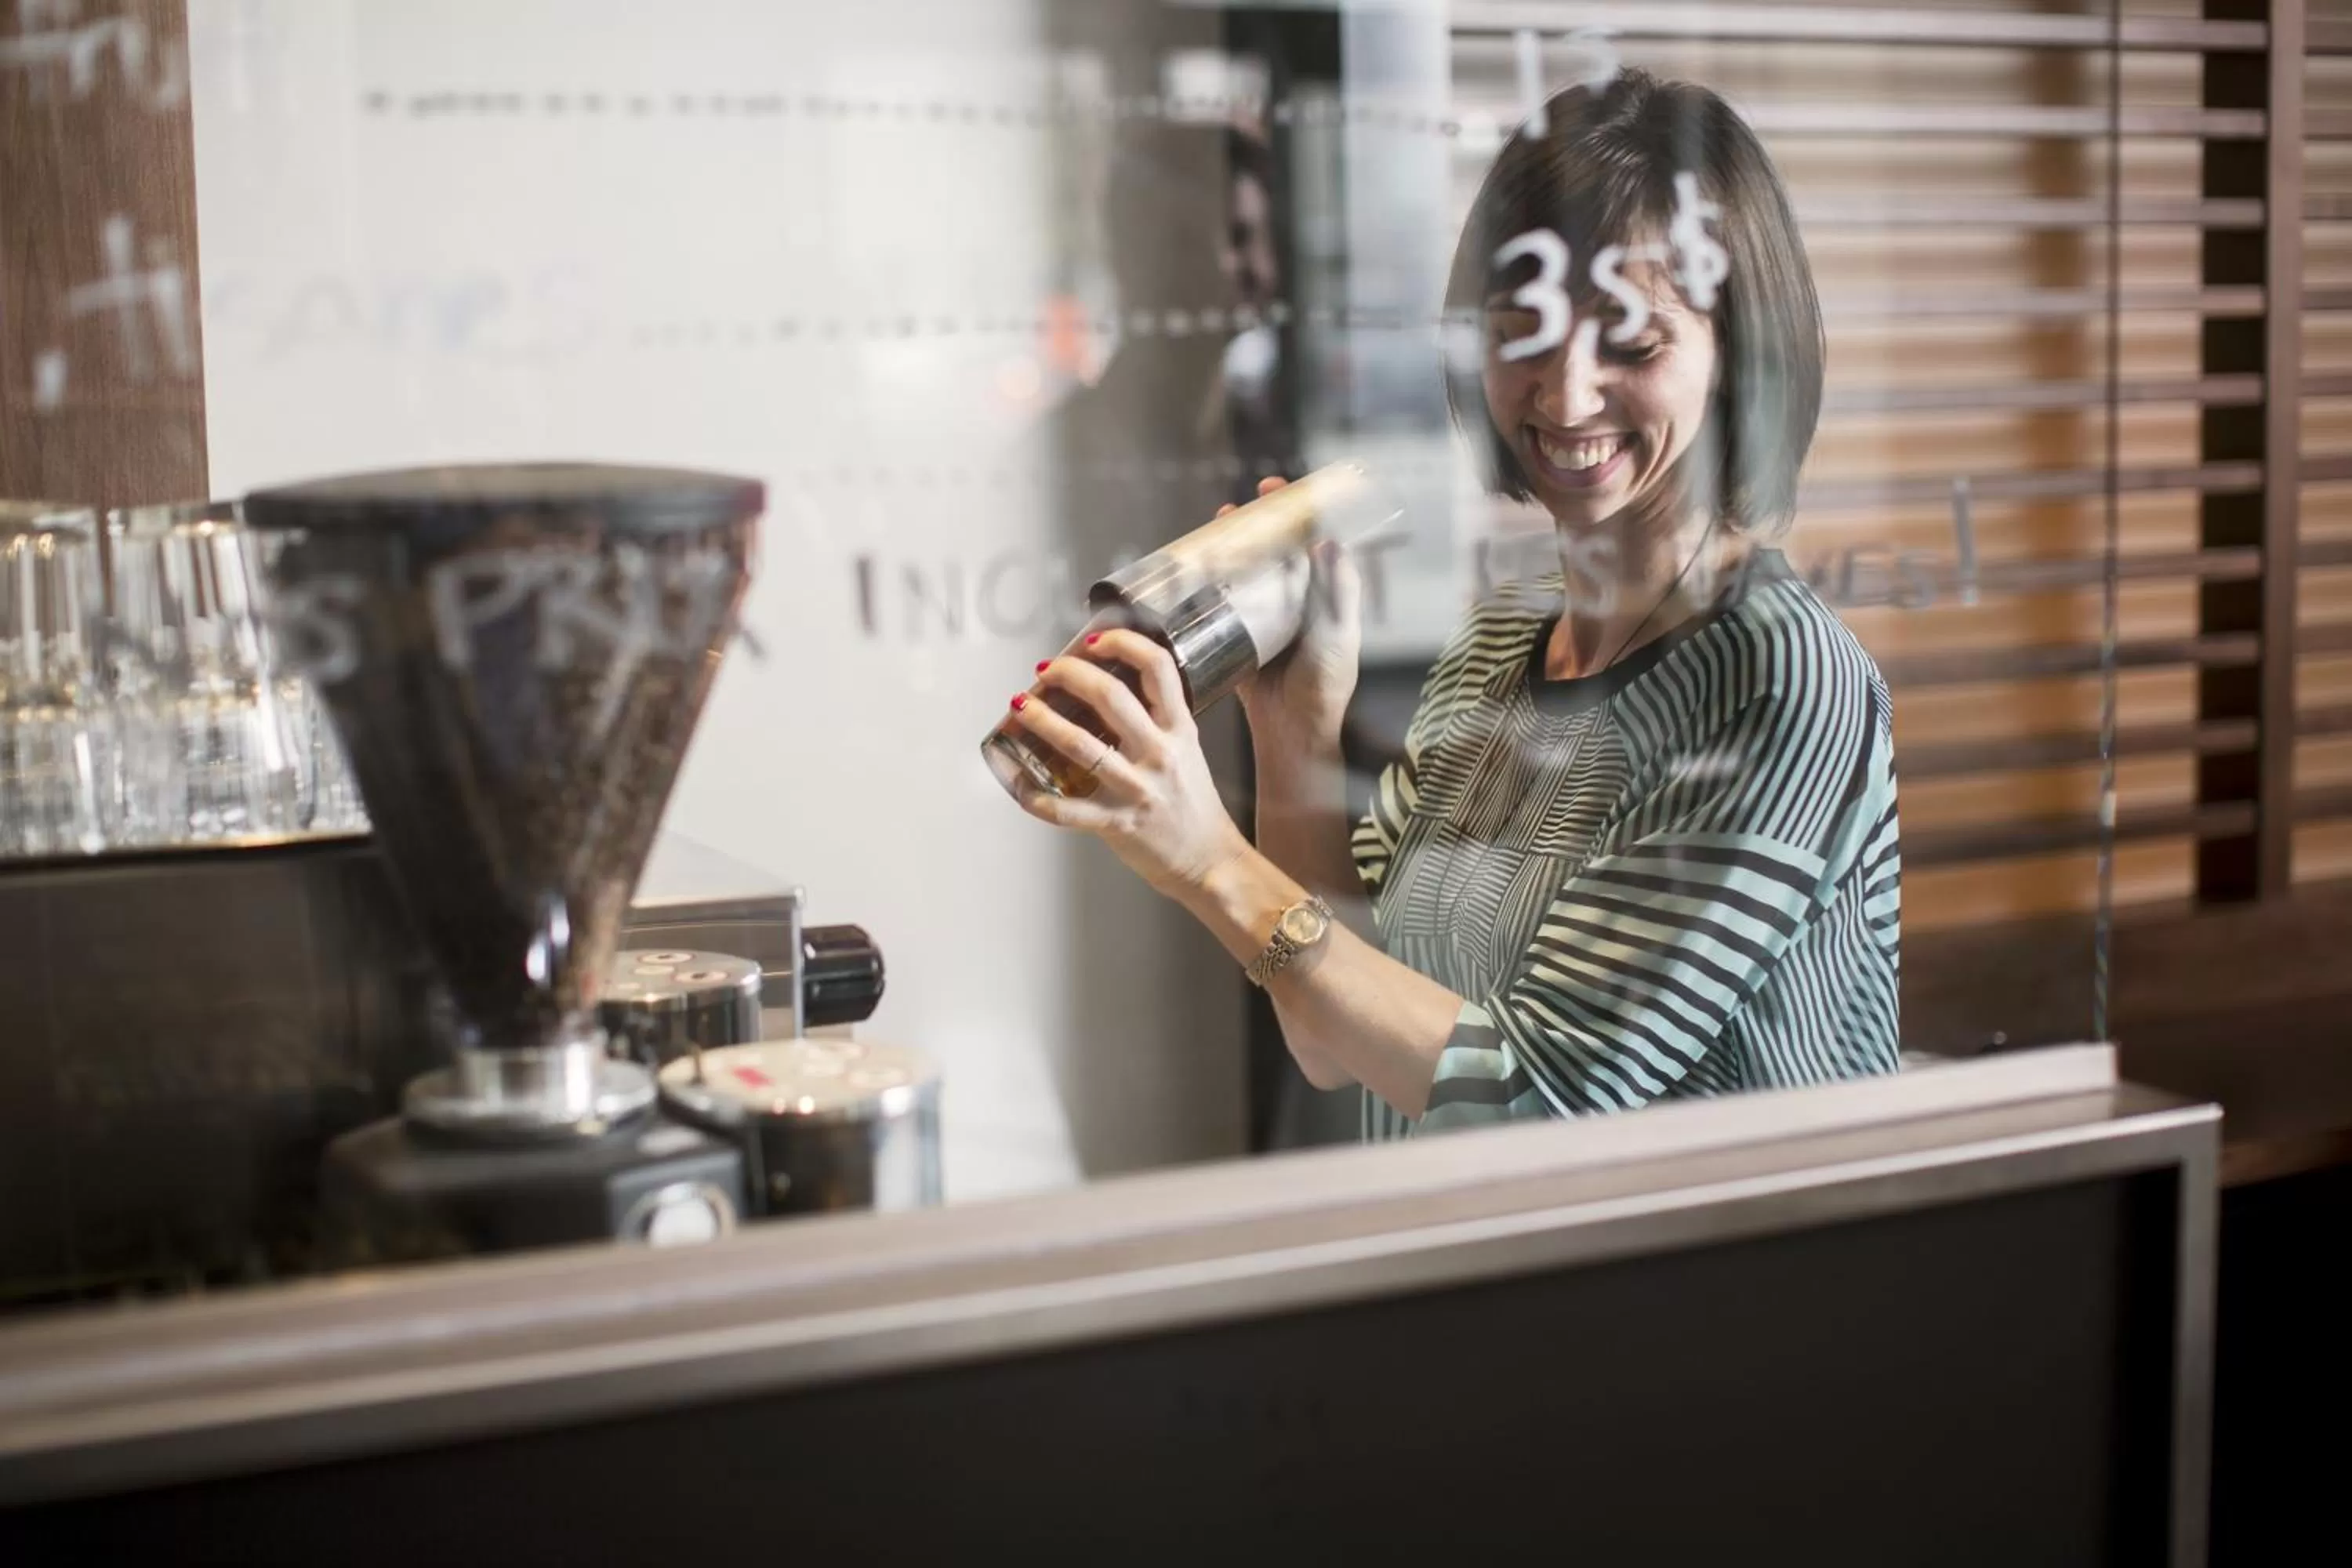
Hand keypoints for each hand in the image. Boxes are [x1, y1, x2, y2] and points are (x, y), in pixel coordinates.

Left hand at [1005, 629, 1250, 899]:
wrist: (1209, 861)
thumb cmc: (1193, 806)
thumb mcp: (1186, 750)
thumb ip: (1157, 720)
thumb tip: (1110, 688)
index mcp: (1178, 729)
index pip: (1158, 667)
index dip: (1123, 643)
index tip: (1093, 641)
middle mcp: (1159, 754)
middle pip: (1111, 695)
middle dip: (1069, 674)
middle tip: (1046, 670)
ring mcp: (1137, 789)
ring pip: (1080, 744)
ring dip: (1041, 720)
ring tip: (1020, 706)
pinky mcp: (1117, 823)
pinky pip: (1066, 809)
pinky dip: (1035, 796)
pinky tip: (1018, 784)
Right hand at [1227, 477, 1363, 756]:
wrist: (1291, 733)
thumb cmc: (1323, 687)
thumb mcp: (1336, 634)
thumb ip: (1336, 589)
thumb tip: (1328, 539)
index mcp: (1325, 597)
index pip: (1313, 542)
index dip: (1299, 512)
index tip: (1281, 490)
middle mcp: (1296, 602)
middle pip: (1276, 551)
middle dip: (1258, 524)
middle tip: (1239, 506)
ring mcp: (1266, 617)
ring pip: (1248, 570)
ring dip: (1233, 545)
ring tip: (1218, 524)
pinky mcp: (1239, 636)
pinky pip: (1225, 601)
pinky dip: (1212, 580)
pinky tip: (1197, 565)